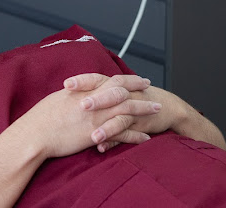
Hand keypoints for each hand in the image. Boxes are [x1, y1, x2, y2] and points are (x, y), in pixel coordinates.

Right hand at [17, 73, 159, 159]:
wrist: (35, 133)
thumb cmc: (40, 117)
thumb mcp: (58, 99)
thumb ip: (74, 95)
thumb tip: (79, 94)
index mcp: (83, 90)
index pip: (111, 80)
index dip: (127, 79)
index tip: (138, 79)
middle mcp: (93, 101)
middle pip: (123, 92)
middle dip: (140, 91)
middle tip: (151, 90)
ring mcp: (97, 117)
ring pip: (127, 110)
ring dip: (143, 110)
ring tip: (157, 110)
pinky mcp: (98, 134)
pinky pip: (123, 134)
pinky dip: (136, 136)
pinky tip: (146, 138)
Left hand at [68, 74, 225, 150]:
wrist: (164, 106)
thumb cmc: (128, 98)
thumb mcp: (109, 92)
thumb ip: (90, 93)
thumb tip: (62, 98)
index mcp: (111, 84)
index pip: (95, 78)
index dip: (82, 80)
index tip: (66, 84)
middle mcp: (122, 95)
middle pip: (109, 93)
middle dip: (96, 99)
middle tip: (82, 105)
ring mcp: (132, 110)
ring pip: (120, 116)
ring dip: (107, 126)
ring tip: (93, 136)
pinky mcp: (139, 125)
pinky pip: (128, 134)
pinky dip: (115, 140)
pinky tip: (102, 147)